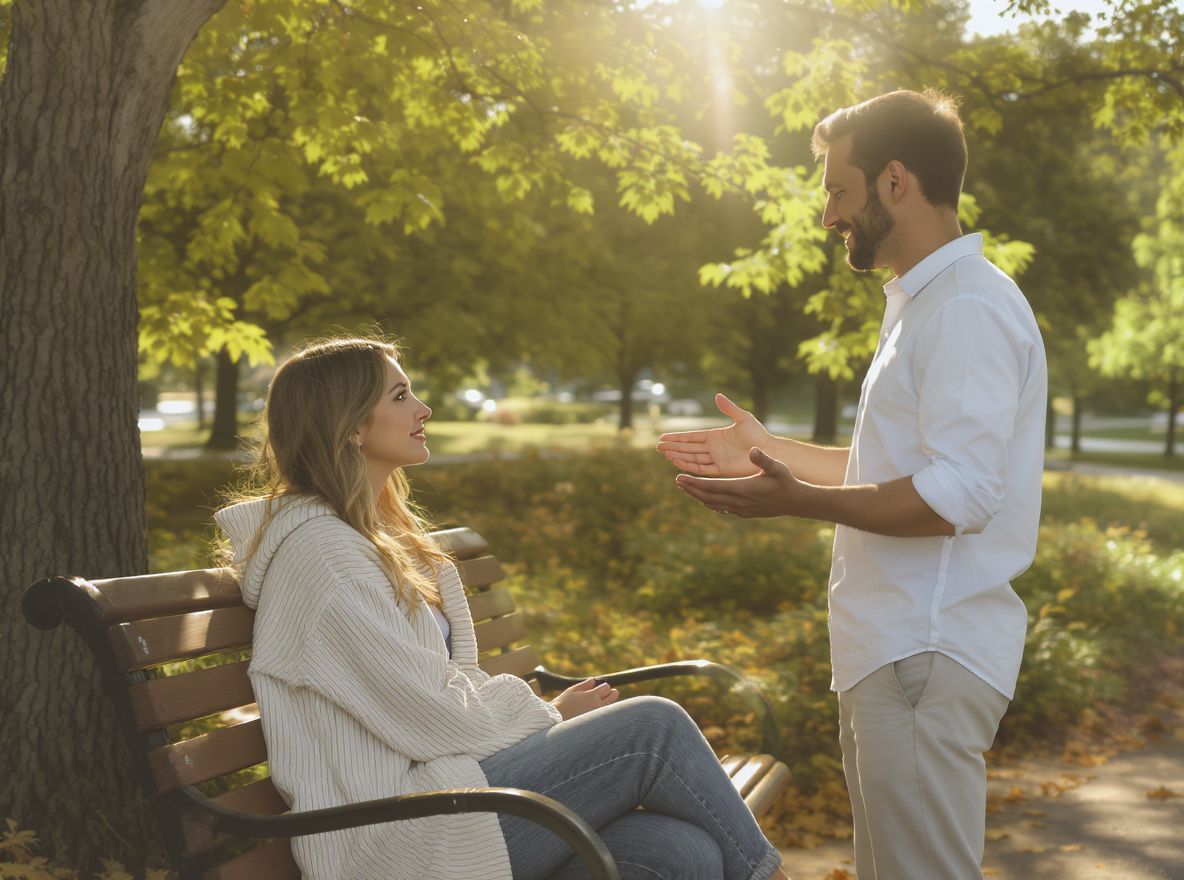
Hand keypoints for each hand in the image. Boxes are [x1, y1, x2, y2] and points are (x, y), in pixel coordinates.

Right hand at [550, 678, 619, 720]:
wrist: (555, 722)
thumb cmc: (561, 705)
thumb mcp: (572, 691)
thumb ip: (584, 685)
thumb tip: (593, 681)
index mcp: (592, 696)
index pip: (606, 687)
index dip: (603, 687)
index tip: (599, 688)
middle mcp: (598, 706)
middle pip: (612, 696)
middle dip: (610, 693)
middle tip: (609, 693)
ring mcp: (598, 716)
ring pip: (610, 707)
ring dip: (608, 703)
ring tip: (603, 703)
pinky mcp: (596, 725)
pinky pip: (604, 716)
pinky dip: (603, 713)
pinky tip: (598, 713)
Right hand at [656, 393, 771, 476]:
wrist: (769, 451)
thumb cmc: (758, 434)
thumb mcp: (743, 418)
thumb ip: (729, 408)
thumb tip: (716, 395)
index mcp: (715, 436)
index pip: (692, 437)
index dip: (678, 438)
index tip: (664, 437)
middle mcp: (713, 448)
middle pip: (688, 448)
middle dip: (673, 447)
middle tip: (658, 447)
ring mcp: (716, 459)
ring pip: (692, 458)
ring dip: (678, 456)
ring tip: (664, 454)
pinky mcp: (721, 470)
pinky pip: (702, 468)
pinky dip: (689, 466)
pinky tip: (678, 463)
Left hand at [675, 447, 804, 518]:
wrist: (796, 502)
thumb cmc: (787, 481)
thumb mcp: (776, 467)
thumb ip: (763, 459)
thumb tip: (753, 450)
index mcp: (743, 488)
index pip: (712, 487)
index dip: (694, 483)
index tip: (680, 478)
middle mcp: (739, 501)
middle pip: (708, 497)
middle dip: (691, 490)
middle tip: (678, 482)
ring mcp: (741, 509)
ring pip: (714, 505)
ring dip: (699, 497)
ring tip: (687, 489)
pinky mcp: (745, 513)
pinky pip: (722, 509)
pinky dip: (711, 503)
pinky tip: (706, 499)